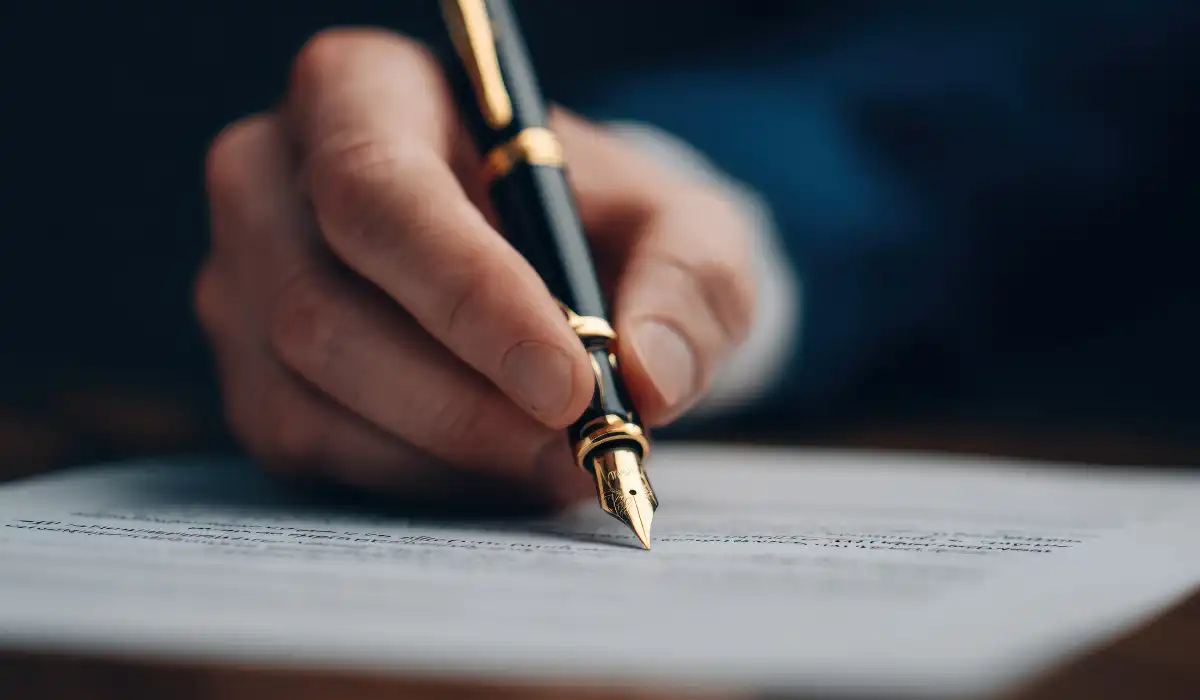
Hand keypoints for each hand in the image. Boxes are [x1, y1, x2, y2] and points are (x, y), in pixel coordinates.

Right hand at [196, 29, 754, 510]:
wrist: (549, 265)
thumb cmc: (603, 226)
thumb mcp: (684, 227)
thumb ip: (691, 280)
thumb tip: (648, 377)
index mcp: (362, 90)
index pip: (378, 191)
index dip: (468, 296)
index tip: (570, 385)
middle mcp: (270, 178)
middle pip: (321, 306)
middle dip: (461, 400)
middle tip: (576, 448)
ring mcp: (243, 279)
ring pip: (306, 393)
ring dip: (446, 450)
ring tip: (557, 463)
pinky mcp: (247, 370)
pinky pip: (306, 445)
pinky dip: (413, 476)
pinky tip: (493, 466)